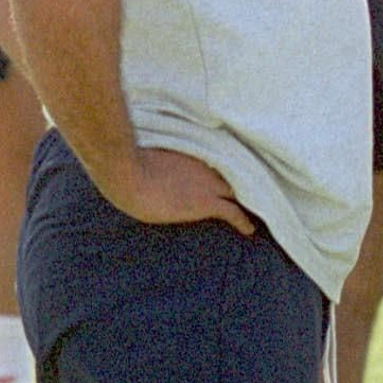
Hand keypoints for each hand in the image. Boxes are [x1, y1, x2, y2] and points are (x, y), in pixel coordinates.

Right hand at [108, 147, 254, 233]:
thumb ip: (159, 156)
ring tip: (256, 211)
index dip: (228, 167)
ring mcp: (208, 183)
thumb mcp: (147, 153)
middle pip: (235, 173)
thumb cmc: (129, 163)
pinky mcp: (206, 202)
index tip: (234, 172)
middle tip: (253, 192)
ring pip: (238, 192)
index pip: (220, 158)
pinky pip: (234, 213)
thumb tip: (151, 160)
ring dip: (247, 202)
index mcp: (193, 152)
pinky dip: (244, 222)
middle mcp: (205, 165)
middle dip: (244, 182)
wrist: (127, 174)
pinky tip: (249, 230)